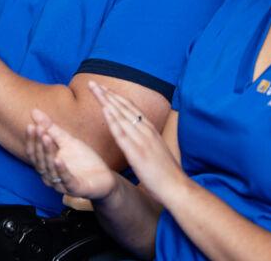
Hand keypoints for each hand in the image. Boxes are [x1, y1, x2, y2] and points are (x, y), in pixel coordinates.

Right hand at [26, 108, 118, 200]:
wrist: (103, 177)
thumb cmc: (83, 160)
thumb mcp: (67, 140)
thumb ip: (51, 128)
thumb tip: (34, 111)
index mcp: (47, 165)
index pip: (34, 152)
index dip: (31, 140)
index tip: (31, 125)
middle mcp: (50, 176)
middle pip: (40, 161)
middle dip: (38, 144)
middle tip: (38, 129)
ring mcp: (61, 184)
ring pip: (50, 170)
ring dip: (47, 153)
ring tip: (47, 138)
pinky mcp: (75, 189)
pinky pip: (66, 180)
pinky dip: (61, 170)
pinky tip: (58, 159)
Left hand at [89, 81, 188, 206]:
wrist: (176, 187)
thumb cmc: (166, 173)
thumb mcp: (157, 150)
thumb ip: (147, 141)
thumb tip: (139, 137)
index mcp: (150, 130)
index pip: (131, 108)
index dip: (117, 97)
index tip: (105, 88)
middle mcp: (146, 130)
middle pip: (124, 107)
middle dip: (108, 94)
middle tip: (94, 83)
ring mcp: (142, 140)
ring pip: (121, 115)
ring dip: (107, 101)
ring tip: (95, 90)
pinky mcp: (137, 152)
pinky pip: (122, 133)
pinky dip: (112, 119)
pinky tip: (104, 110)